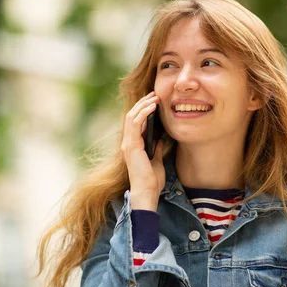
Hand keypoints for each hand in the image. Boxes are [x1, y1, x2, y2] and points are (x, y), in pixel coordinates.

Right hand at [120, 91, 164, 210]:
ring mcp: (128, 144)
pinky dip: (143, 113)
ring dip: (143, 105)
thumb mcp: (156, 160)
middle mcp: (127, 143)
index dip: (143, 109)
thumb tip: (159, 139)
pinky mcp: (131, 146)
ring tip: (154, 97)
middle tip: (154, 94)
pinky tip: (152, 107)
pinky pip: (135, 124)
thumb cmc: (151, 180)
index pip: (134, 122)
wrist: (148, 192)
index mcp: (132, 146)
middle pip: (131, 116)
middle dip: (143, 103)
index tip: (154, 101)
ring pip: (131, 117)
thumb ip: (155, 148)